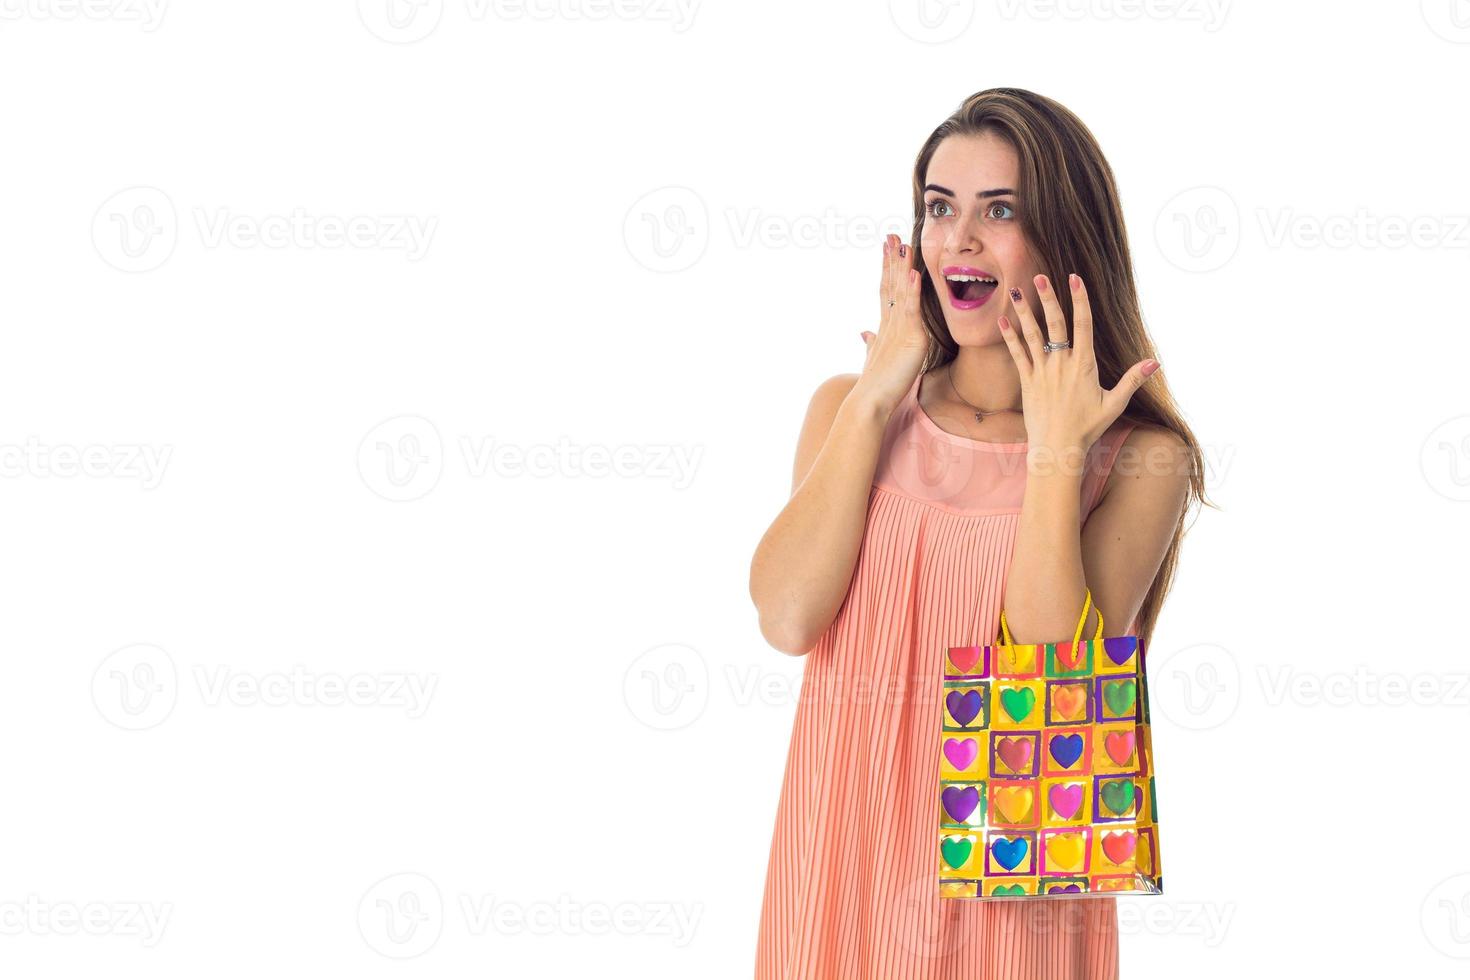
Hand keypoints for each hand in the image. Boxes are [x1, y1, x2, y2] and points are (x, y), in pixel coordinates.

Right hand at [856, 233, 926, 415]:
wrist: (870, 402)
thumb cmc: (874, 386)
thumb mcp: (874, 358)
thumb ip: (870, 343)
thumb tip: (863, 333)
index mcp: (885, 327)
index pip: (886, 291)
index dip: (887, 269)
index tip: (888, 249)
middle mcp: (889, 323)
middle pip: (891, 285)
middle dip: (892, 260)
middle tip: (891, 235)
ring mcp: (897, 329)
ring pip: (899, 292)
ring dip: (901, 267)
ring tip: (902, 244)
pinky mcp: (909, 338)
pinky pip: (910, 311)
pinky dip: (912, 292)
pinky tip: (914, 273)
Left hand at [997, 273, 1159, 457]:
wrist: (1058, 448)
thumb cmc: (1087, 427)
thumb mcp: (1114, 404)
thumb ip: (1133, 380)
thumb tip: (1155, 362)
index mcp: (1084, 365)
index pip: (1083, 325)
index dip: (1079, 300)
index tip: (1075, 279)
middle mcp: (1061, 363)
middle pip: (1055, 324)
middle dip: (1048, 298)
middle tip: (1040, 276)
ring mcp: (1042, 371)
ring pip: (1032, 335)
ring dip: (1024, 311)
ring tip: (1016, 290)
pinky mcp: (1027, 381)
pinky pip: (1017, 354)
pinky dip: (1010, 336)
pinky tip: (1002, 320)